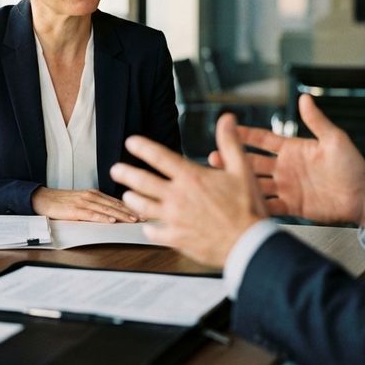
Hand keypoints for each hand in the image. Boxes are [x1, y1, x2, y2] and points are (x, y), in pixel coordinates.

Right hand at [31, 187, 141, 222]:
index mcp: (93, 193)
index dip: (131, 207)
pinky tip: (112, 221)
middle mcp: (90, 196)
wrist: (42, 198)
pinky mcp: (75, 210)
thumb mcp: (81, 201)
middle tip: (145, 217)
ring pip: (106, 209)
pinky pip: (92, 214)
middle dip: (132, 211)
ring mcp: (83, 202)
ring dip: (121, 215)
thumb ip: (95, 206)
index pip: (116, 201)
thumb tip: (110, 215)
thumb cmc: (61, 202)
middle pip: (115, 204)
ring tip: (134, 221)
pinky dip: (103, 218)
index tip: (144, 212)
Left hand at [110, 114, 267, 266]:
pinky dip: (149, 229)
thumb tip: (227, 119)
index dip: (142, 147)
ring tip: (127, 196)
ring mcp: (174, 218)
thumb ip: (230, 143)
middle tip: (115, 169)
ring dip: (132, 199)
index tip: (130, 141)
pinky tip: (148, 227)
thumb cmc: (247, 208)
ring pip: (143, 206)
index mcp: (191, 177)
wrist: (249, 244)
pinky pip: (154, 232)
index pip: (159, 157)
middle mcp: (177, 196)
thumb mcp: (242, 170)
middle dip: (126, 173)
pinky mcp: (176, 238)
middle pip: (142, 181)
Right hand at [210, 95, 364, 226]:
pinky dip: (255, 204)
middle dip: (233, 158)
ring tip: (221, 180)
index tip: (227, 128)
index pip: (263, 139)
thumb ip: (317, 121)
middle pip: (252, 161)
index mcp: (293, 149)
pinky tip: (240, 203)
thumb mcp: (335, 140)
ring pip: (255, 183)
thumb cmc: (353, 166)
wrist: (364, 197)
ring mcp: (286, 187)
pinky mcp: (291, 205)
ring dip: (238, 181)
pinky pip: (269, 204)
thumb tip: (305, 98)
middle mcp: (285, 167)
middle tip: (213, 156)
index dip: (245, 134)